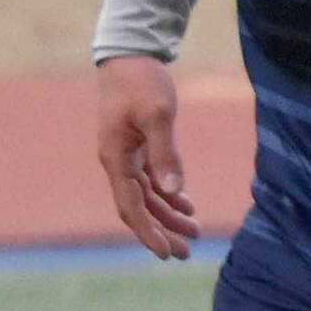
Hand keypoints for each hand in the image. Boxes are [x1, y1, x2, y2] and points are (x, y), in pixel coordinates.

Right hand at [96, 55, 199, 259]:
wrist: (129, 56)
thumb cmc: (141, 82)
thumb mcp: (157, 115)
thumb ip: (165, 154)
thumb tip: (173, 192)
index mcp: (116, 158)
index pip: (130, 206)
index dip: (148, 232)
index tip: (166, 254)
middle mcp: (117, 161)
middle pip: (137, 207)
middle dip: (161, 231)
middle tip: (186, 253)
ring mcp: (125, 155)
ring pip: (145, 196)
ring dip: (167, 215)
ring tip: (195, 232)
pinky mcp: (136, 146)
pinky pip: (149, 180)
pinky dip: (167, 195)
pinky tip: (187, 204)